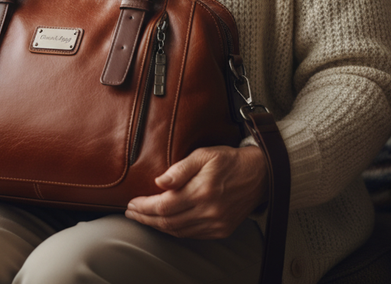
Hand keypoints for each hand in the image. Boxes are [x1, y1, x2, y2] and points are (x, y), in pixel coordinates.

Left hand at [125, 145, 268, 238]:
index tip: (131, 203)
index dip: (144, 207)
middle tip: (131, 213)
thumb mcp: (203, 155)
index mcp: (202, 192)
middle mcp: (209, 212)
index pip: (164, 206)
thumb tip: (159, 182)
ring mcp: (216, 224)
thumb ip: (180, 169)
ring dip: (158, 226)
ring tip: (143, 218)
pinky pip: (192, 234)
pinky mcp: (222, 230)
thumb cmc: (228, 160)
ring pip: (179, 231)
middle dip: (146, 218)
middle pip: (168, 222)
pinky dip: (175, 230)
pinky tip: (165, 223)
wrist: (259, 175)